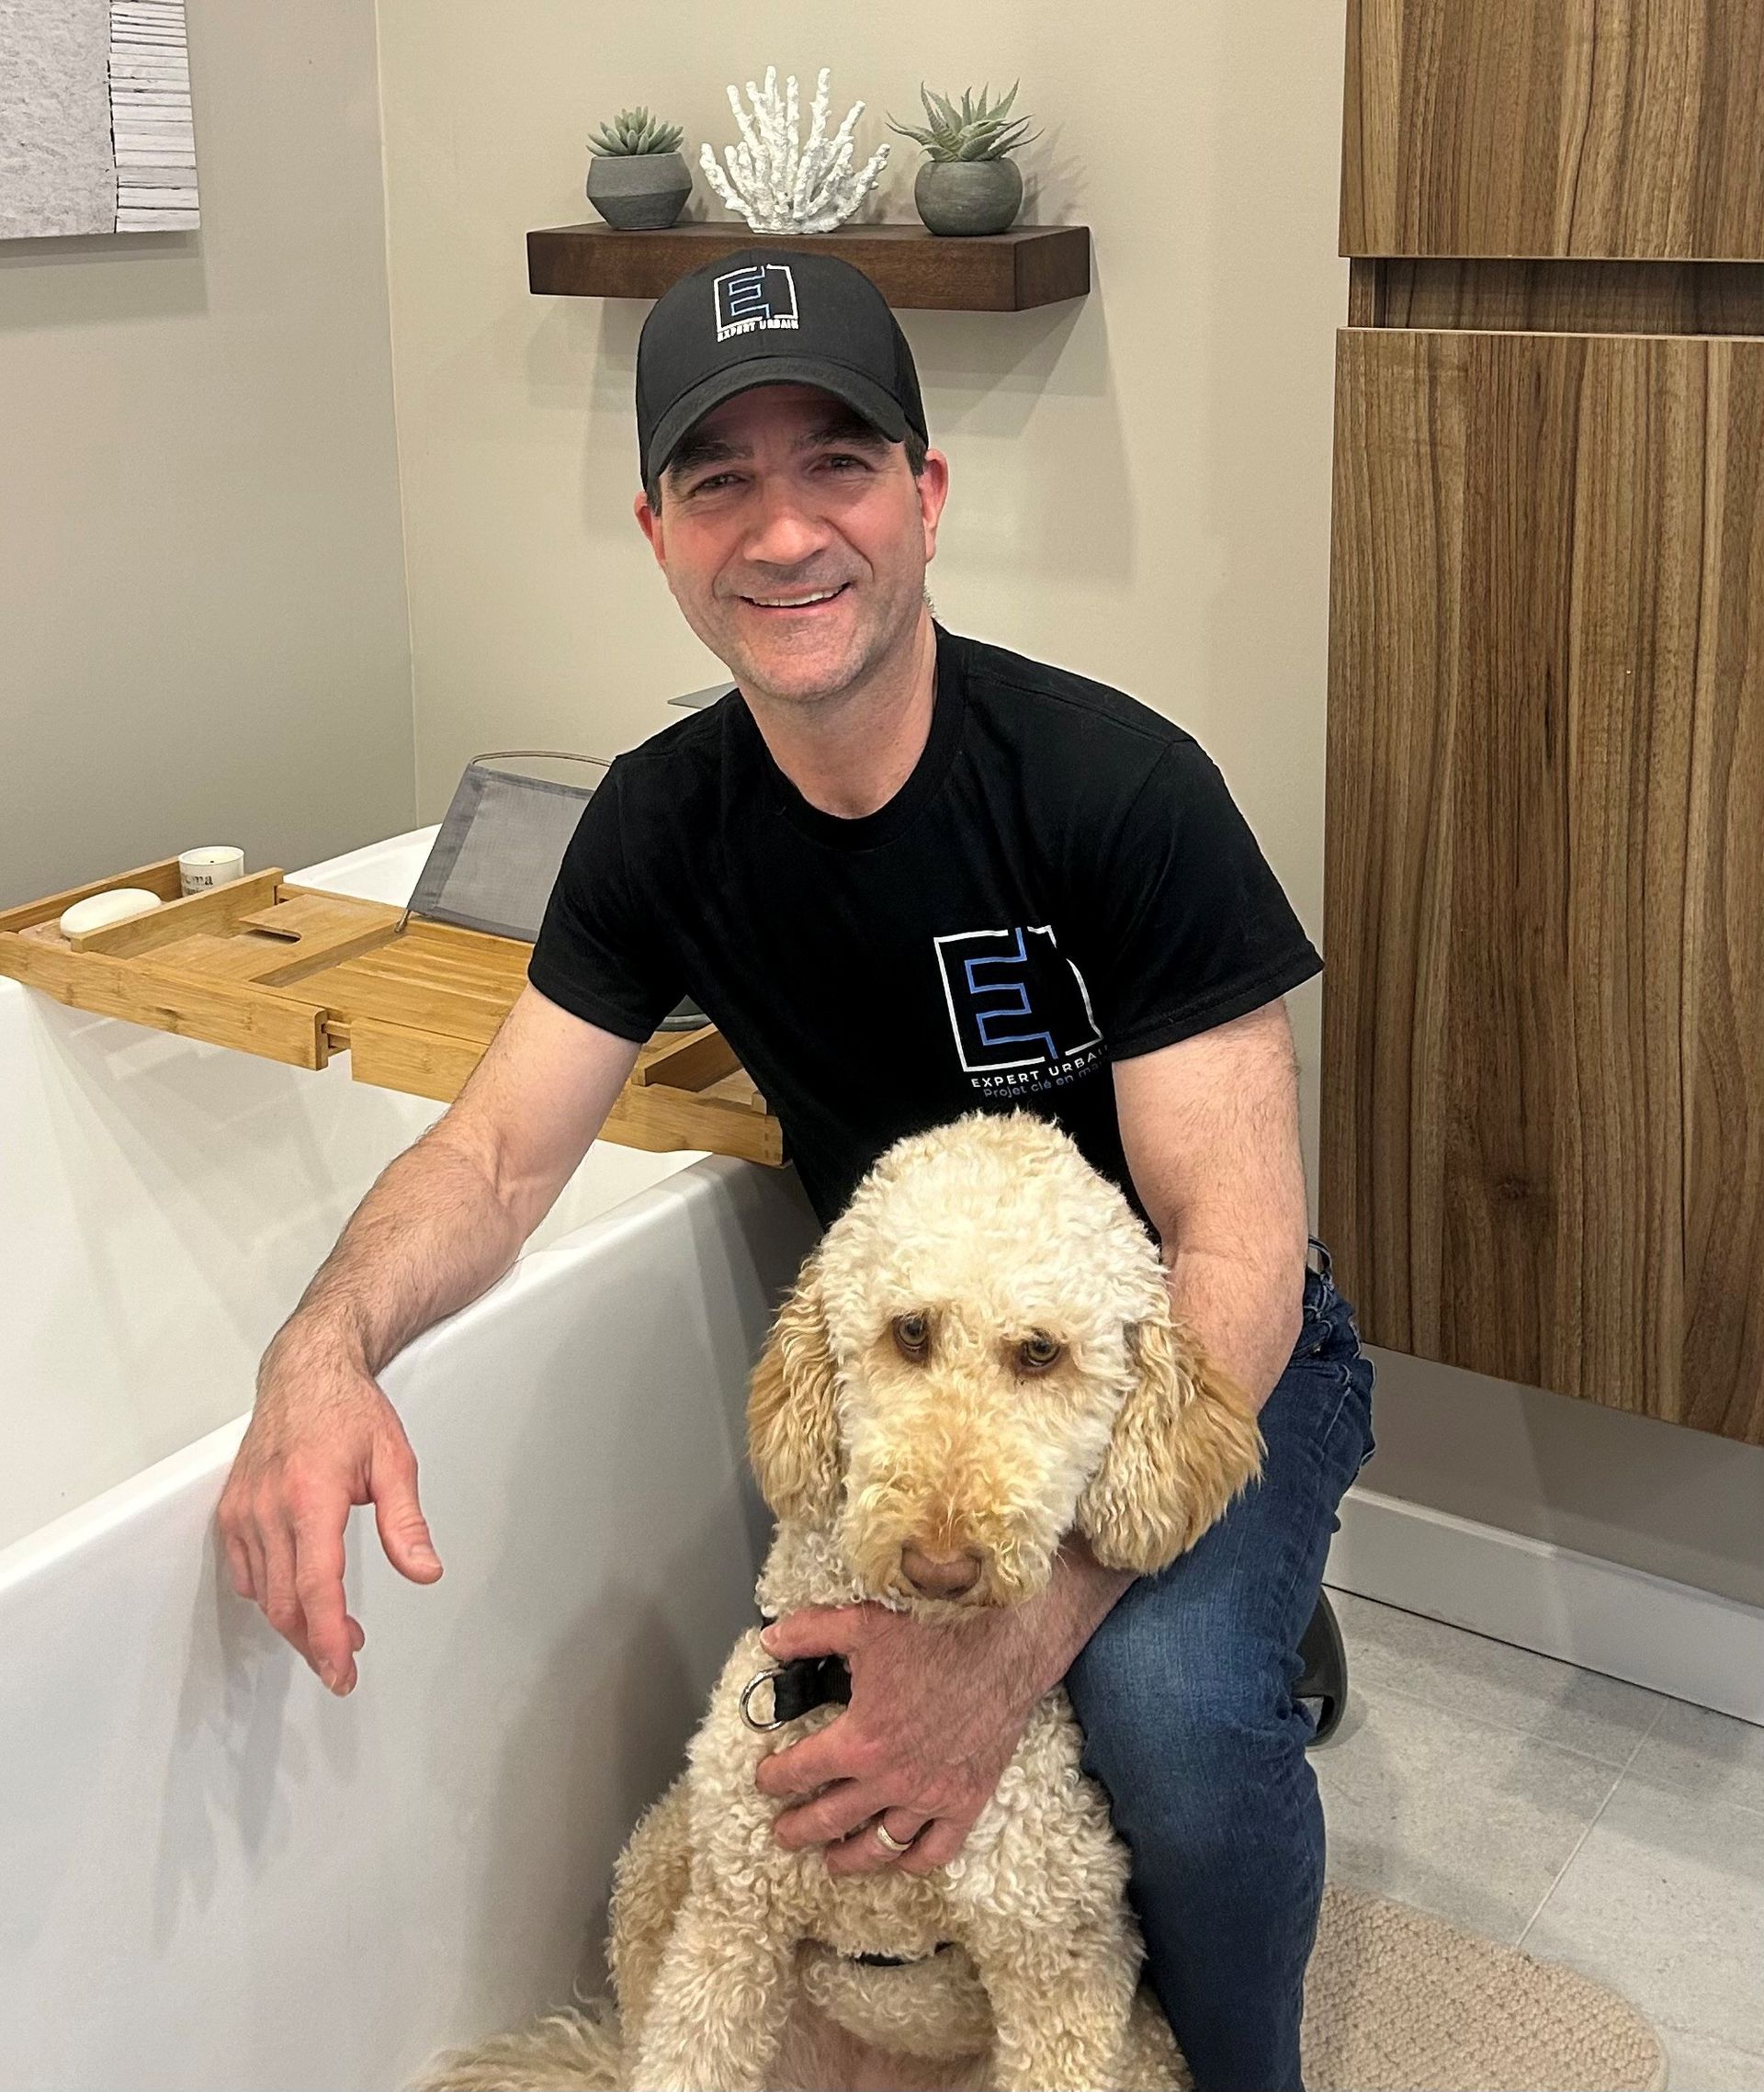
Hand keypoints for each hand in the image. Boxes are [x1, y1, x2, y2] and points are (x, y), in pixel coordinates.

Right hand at [215, 1329, 441, 1694]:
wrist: (306, 1372)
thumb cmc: (349, 1410)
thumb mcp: (395, 1461)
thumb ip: (407, 1524)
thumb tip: (424, 1570)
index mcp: (311, 1496)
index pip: (316, 1588)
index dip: (329, 1639)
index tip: (342, 1670)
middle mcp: (268, 1507)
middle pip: (285, 1603)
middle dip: (315, 1642)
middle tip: (345, 1659)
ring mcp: (244, 1509)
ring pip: (262, 1594)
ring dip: (296, 1621)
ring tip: (334, 1627)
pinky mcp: (230, 1510)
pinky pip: (244, 1572)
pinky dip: (270, 1593)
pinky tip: (298, 1591)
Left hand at [752, 1602, 1040, 1877]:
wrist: (1005, 1653)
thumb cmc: (937, 1637)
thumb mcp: (865, 1623)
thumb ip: (812, 1632)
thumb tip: (771, 1639)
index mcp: (860, 1741)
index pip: (800, 1771)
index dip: (774, 1778)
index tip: (765, 1779)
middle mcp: (890, 1780)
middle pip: (830, 1819)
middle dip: (797, 1829)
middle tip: (782, 1834)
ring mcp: (929, 1797)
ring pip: (879, 1845)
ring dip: (848, 1857)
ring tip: (830, 1861)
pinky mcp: (965, 1803)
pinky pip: (935, 1851)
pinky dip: (912, 1862)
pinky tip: (898, 1859)